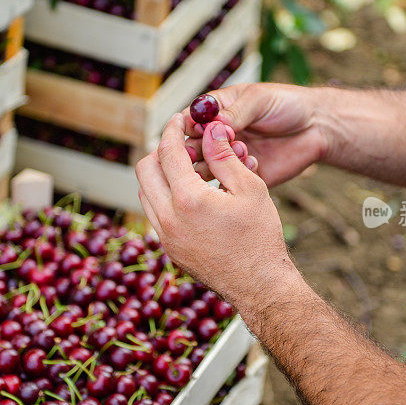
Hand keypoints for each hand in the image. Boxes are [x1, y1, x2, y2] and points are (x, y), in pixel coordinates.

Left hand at [135, 113, 293, 306]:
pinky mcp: (168, 248)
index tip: (179, 119)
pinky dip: (163, 196)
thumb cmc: (260, 238)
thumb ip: (224, 156)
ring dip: (159, 174)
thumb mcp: (250, 188)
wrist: (259, 286)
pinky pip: (154, 213)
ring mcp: (165, 236)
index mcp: (188, 199)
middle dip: (160, 150)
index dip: (172, 128)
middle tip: (182, 143)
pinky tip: (189, 194)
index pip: (167, 151)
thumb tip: (210, 129)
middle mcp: (168, 218)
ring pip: (145, 192)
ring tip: (187, 168)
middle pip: (145, 169)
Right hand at [183, 82, 326, 186]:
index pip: (191, 120)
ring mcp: (230, 157)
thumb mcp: (258, 100)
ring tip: (241, 150)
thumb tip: (212, 125)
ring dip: (217, 163)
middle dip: (196, 150)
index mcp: (218, 112)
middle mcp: (219, 137)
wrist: (316, 127)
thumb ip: (235, 113)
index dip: (188, 126)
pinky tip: (255, 161)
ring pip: (207, 167)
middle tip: (205, 152)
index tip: (196, 131)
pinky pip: (231, 180)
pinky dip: (237, 173)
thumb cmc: (286, 105)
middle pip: (192, 147)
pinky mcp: (245, 176)